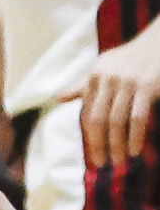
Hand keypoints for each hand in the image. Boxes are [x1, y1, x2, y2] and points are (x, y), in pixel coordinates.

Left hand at [83, 29, 159, 167]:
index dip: (90, 138)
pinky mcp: (146, 86)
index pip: (88, 113)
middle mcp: (107, 78)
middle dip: (99, 145)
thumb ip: (83, 85)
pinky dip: (136, 137)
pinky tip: (136, 151)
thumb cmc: (130, 60)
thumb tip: (59, 98)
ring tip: (121, 162)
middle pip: (98, 119)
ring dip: (118, 145)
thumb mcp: (104, 68)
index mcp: (95, 76)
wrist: (158, 44)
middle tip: (104, 165)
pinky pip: (138, 117)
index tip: (94, 159)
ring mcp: (127, 82)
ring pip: (117, 121)